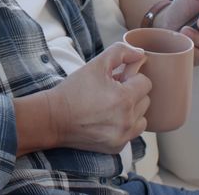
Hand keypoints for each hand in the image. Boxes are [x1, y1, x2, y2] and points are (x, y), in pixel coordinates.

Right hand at [15, 42, 150, 154]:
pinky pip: (132, 132)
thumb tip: (141, 53)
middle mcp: (127, 120)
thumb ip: (120, 52)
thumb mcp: (95, 64)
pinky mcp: (117, 146)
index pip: (145, 82)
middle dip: (131, 93)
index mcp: (124, 98)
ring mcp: (123, 136)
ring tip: (110, 106)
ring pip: (142, 118)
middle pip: (145, 100)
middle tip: (110, 91)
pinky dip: (124, 125)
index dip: (130, 77)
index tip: (114, 79)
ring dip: (131, 110)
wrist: (53, 118)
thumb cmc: (73, 90)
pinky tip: (106, 120)